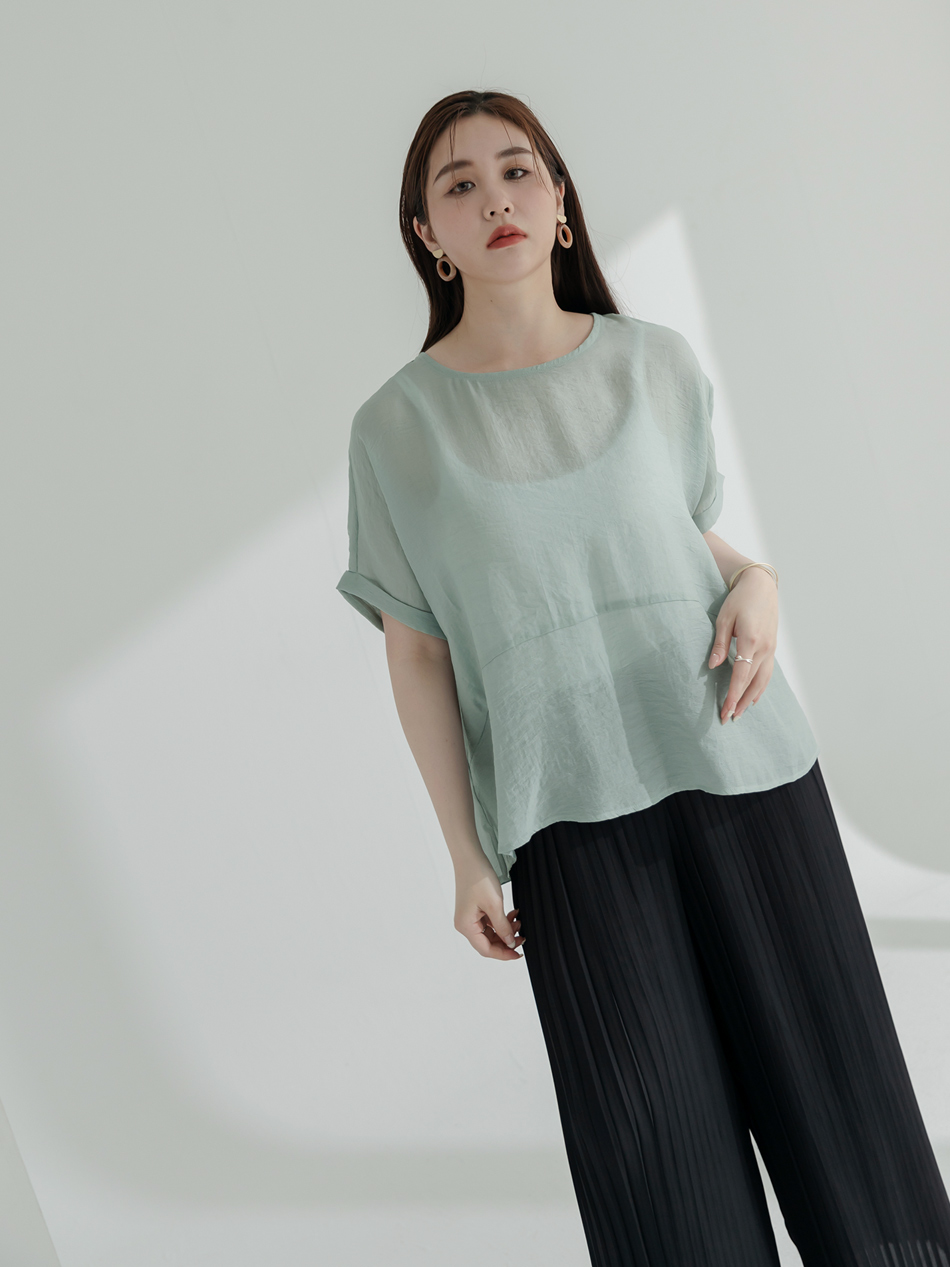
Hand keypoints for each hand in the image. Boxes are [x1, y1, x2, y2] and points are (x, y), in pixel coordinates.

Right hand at [454, 861, 524, 960]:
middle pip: (488, 942)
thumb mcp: (495, 905)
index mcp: (466, 926)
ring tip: (519, 922)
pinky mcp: (474, 909)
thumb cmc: (478, 878)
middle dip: (506, 941)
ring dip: (506, 930)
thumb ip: (503, 927)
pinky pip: (489, 922)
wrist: (470, 858)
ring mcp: (469, 917)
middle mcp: (465, 924)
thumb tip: (509, 943)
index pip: (486, 949)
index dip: (503, 954)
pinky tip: (512, 913)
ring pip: (490, 933)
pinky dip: (501, 920)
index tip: (518, 953)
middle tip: (522, 937)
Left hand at [708, 567, 777, 722]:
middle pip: (752, 683)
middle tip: (729, 719)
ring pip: (763, 681)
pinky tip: (754, 698)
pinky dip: (760, 688)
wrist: (761, 586)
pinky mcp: (772, 648)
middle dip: (740, 702)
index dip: (733, 695)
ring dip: (751, 699)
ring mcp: (771, 649)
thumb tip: (711, 666)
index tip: (725, 710)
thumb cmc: (739, 600)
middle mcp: (764, 648)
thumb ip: (719, 644)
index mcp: (750, 640)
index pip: (740, 675)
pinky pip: (767, 673)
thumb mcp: (723, 619)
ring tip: (740, 714)